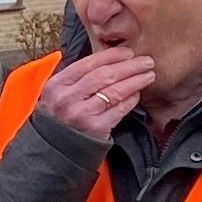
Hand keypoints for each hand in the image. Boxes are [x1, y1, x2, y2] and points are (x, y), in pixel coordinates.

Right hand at [37, 44, 156, 141]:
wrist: (53, 150)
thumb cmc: (59, 118)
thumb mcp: (56, 94)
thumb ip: (75, 78)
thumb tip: (108, 60)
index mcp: (57, 85)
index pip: (88, 64)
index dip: (112, 56)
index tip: (128, 52)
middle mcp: (68, 98)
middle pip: (104, 75)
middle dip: (129, 66)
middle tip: (146, 61)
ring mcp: (82, 114)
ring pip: (115, 91)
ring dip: (135, 81)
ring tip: (148, 75)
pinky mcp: (96, 129)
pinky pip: (119, 109)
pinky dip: (130, 100)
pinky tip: (137, 94)